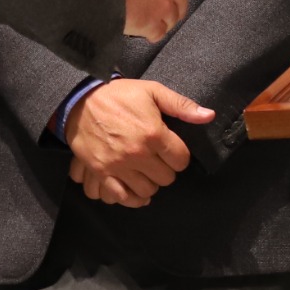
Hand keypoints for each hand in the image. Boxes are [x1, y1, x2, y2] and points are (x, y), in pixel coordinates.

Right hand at [63, 78, 209, 208]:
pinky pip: (122, 197)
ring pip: (147, 191)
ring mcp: (119, 166)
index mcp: (153, 133)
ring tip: (145, 171)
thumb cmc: (118, 95)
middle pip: (166, 178)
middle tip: (158, 159)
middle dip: (166, 169)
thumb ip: (182, 105)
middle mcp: (138, 153)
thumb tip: (209, 116)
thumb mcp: (152, 91)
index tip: (172, 150)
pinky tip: (133, 188)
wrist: (79, 100)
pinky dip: (130, 197)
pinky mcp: (102, 173)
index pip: (181, 160)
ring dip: (149, 183)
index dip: (180, 156)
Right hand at [94, 0, 203, 40]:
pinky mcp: (150, 24)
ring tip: (149, 16)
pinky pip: (158, 32)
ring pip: (172, 18)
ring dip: (163, 18)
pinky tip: (141, 27)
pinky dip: (151, 32)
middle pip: (182, 1)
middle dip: (173, 3)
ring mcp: (163, 6)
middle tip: (158, 4)